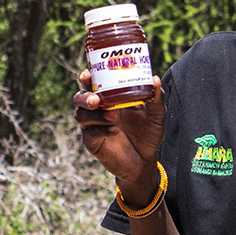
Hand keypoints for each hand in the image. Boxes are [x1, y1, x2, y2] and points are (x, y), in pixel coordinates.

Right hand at [73, 70, 165, 189]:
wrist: (145, 161)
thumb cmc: (148, 134)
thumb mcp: (156, 114)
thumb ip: (156, 97)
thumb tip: (155, 79)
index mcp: (109, 98)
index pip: (92, 84)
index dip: (86, 77)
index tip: (88, 73)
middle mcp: (97, 110)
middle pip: (79, 98)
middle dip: (84, 96)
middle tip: (96, 99)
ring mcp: (93, 127)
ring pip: (80, 116)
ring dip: (94, 115)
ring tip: (112, 116)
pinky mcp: (93, 143)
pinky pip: (91, 134)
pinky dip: (101, 130)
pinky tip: (114, 130)